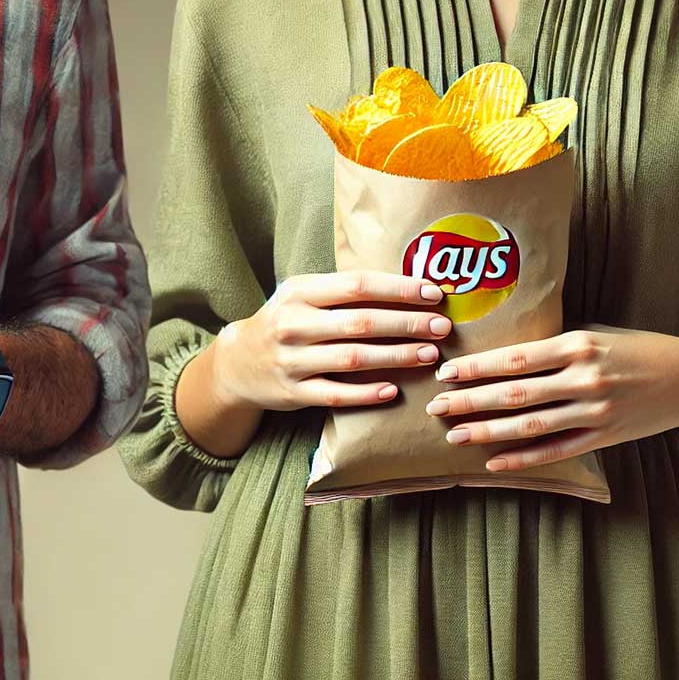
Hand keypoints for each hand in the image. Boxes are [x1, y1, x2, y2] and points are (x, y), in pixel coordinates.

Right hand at [209, 271, 450, 411]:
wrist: (236, 363)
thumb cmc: (284, 322)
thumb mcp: (301, 295)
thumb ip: (343, 291)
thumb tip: (407, 287)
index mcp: (299, 292)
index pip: (357, 285)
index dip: (399, 289)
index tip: (433, 293)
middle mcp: (294, 324)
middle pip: (361, 323)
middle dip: (408, 324)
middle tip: (442, 327)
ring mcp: (292, 360)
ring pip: (354, 359)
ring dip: (397, 356)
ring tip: (429, 355)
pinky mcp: (294, 393)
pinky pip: (337, 394)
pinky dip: (367, 393)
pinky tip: (393, 390)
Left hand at [430, 325, 678, 470]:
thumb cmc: (634, 348)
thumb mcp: (594, 333)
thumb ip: (552, 344)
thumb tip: (500, 351)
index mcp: (577, 345)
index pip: (515, 358)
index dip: (476, 367)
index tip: (445, 372)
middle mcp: (584, 379)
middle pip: (515, 394)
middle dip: (470, 401)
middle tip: (434, 407)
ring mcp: (595, 412)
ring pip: (530, 425)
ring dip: (488, 432)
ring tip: (454, 435)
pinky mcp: (604, 437)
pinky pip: (556, 451)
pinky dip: (523, 458)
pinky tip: (493, 461)